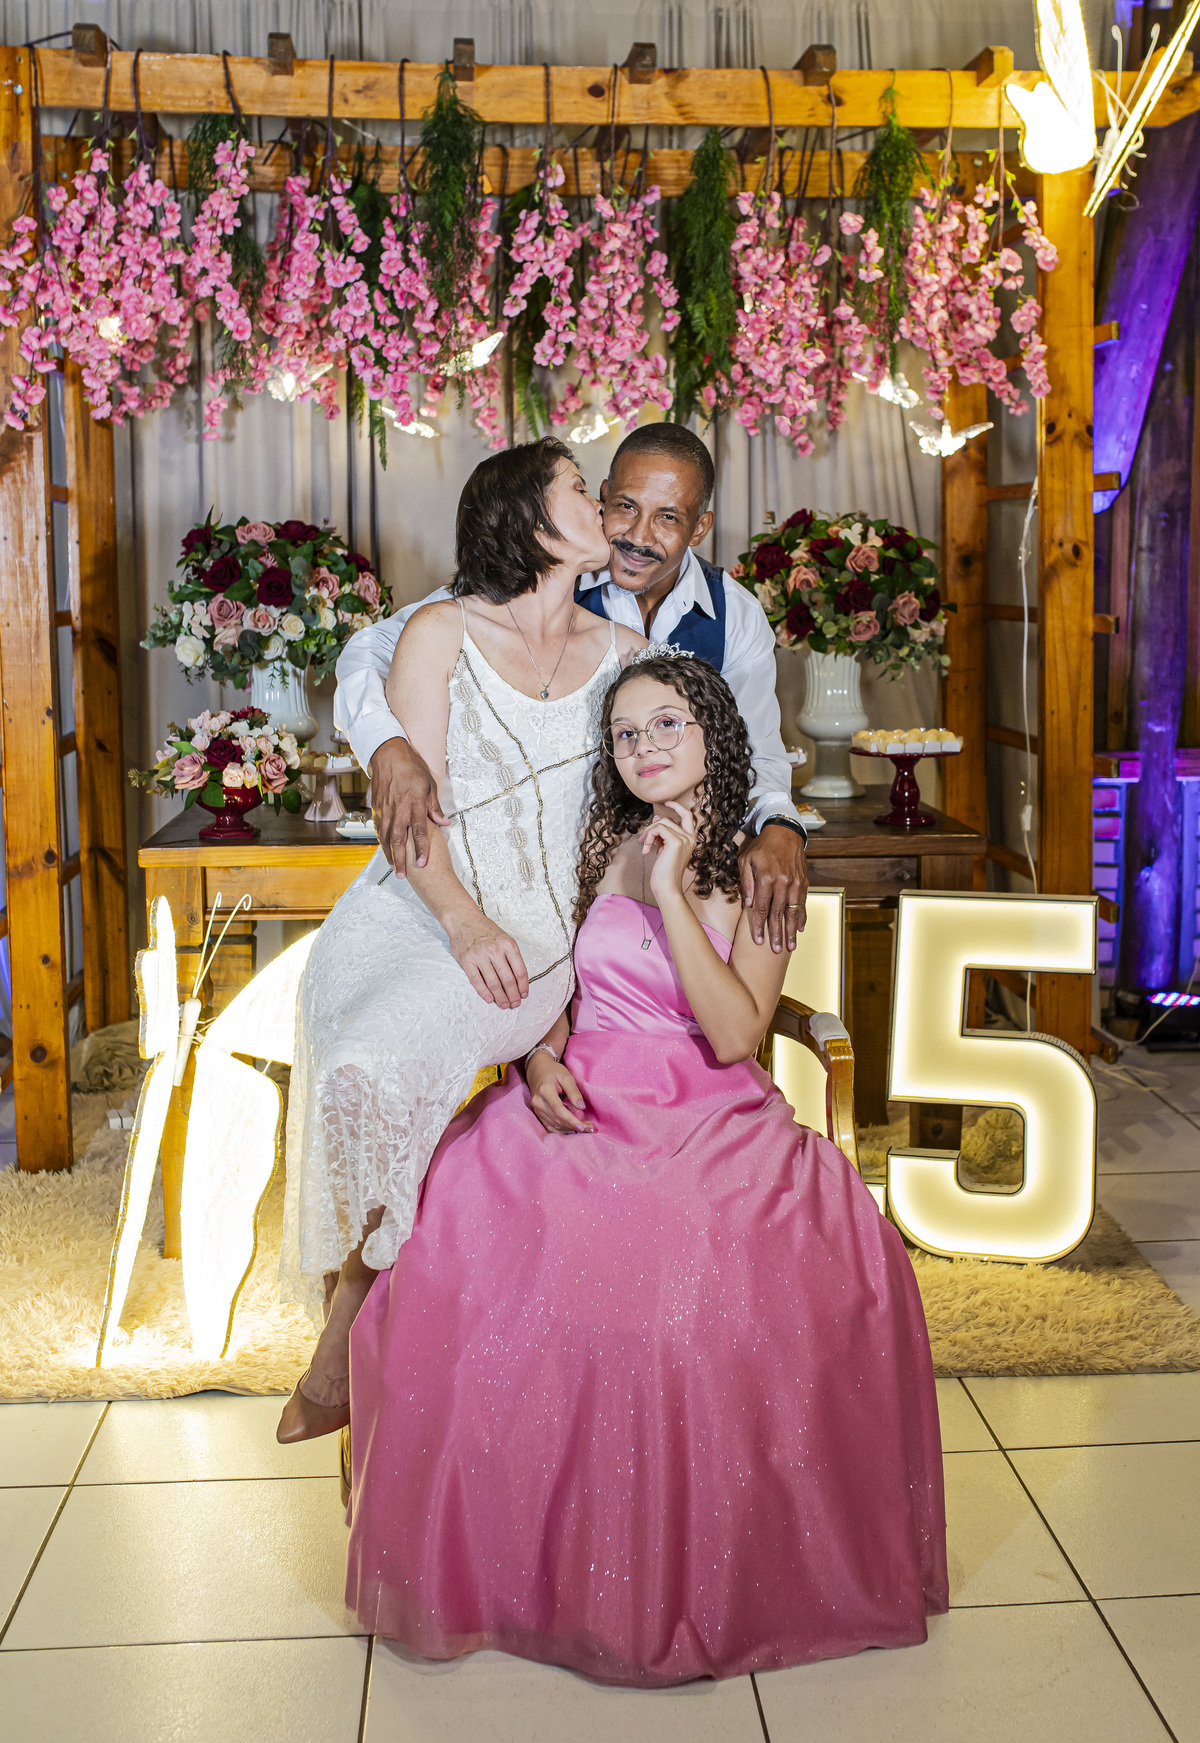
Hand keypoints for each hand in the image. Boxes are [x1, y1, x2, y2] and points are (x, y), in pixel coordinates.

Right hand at [369, 737, 450, 876]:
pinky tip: (386, 852)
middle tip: (404, 876)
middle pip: (399, 839)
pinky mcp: (377, 808)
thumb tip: (444, 824)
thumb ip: (434, 807)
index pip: (418, 831)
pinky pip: (379, 829)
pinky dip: (382, 843)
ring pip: (386, 837)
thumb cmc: (412, 768)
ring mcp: (385, 809)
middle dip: (402, 859)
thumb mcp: (429, 785)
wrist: (388, 754)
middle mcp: (398, 808)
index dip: (420, 849)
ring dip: (390, 855)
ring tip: (395, 869)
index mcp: (414, 803)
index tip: (422, 864)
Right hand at [445, 913, 529, 1008]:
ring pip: (494, 983)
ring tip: (504, 1004)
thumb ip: (511, 956)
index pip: (520, 971)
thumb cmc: (485, 929)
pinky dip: (484, 992)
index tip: (524, 995)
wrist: (464, 919)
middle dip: (513, 995)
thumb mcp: (504, 938)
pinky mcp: (467, 961)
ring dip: (500, 997)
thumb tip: (519, 978)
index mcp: (508, 945)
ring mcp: (480, 956)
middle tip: (515, 1004)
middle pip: (508, 979)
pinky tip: (490, 999)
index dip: (523, 986)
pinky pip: (477, 980)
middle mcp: (496, 950)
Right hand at [527, 1051, 592, 1132]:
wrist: (538, 1070)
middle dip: (573, 1126)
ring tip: (585, 1128)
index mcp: (545, 1091)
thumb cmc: (554, 1071)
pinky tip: (573, 1129)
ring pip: (555, 1124)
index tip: (582, 1127)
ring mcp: (537, 1109)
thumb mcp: (566, 1076)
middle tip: (590, 1128)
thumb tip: (581, 1107)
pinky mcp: (538, 1114)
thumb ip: (574, 1091)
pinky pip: (550, 1126)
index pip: (558, 1109)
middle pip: (557, 1119)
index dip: (571, 1120)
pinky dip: (562, 1130)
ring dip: (570, 1128)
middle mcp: (538, 1102)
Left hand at [640, 802, 696, 903]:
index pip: (688, 816)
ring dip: (648, 833)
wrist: (667, 887)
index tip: (667, 802)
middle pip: (670, 818)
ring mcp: (684, 839)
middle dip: (654, 824)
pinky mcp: (676, 842)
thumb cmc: (665, 871)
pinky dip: (649, 837)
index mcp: (691, 839)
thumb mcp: (664, 848)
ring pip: (662, 823)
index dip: (677, 807)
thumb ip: (663, 833)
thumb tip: (656, 818)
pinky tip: (646, 850)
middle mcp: (690, 838)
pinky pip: (658, 829)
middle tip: (644, 835)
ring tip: (644, 846)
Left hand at [739, 824, 807, 952]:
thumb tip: (748, 905)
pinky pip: (802, 903)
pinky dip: (802, 917)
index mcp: (766, 878)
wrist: (785, 832)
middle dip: (777, 934)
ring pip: (793, 912)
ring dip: (792, 931)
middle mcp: (782, 882)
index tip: (758, 941)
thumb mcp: (746, 860)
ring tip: (791, 946)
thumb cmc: (761, 847)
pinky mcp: (804, 882)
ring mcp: (795, 883)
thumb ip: (746, 883)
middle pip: (778, 914)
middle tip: (776, 951)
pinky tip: (800, 929)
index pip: (760, 908)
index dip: (759, 926)